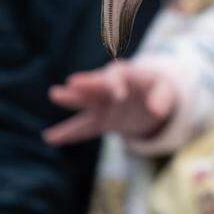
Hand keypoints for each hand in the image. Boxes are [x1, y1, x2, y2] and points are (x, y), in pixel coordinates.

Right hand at [43, 60, 178, 145]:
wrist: (150, 99)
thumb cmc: (156, 88)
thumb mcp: (163, 89)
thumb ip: (161, 99)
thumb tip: (157, 112)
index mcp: (123, 74)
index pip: (116, 77)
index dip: (116, 85)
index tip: (119, 96)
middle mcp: (108, 88)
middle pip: (94, 85)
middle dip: (85, 85)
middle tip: (72, 83)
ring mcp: (102, 105)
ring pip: (85, 103)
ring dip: (71, 100)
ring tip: (55, 94)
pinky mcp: (101, 121)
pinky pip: (84, 128)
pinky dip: (69, 134)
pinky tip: (49, 138)